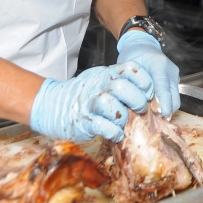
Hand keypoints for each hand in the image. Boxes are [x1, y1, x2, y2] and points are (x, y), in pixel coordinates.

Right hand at [29, 63, 152, 142]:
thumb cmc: (85, 94)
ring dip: (123, 117)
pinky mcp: (83, 121)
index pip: (129, 68)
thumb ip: (120, 82)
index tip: (148, 92)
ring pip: (111, 106)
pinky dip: (113, 132)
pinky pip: (102, 126)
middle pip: (122, 87)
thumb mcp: (101, 80)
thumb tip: (147, 93)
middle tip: (139, 108)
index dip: (144, 80)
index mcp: (105, 74)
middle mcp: (97, 86)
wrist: (53, 105)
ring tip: (123, 122)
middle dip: (136, 100)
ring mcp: (89, 103)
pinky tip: (116, 134)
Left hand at [117, 31, 179, 116]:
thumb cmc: (133, 55)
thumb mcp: (129, 67)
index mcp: (159, 64)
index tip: (162, 114)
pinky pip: (173, 96)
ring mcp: (174, 75)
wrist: (142, 44)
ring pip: (175, 99)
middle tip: (155, 119)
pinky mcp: (174, 80)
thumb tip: (141, 102)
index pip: (163, 87)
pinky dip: (166, 103)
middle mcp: (170, 70)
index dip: (164, 102)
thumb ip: (135, 83)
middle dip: (166, 109)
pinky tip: (156, 108)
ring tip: (154, 115)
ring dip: (166, 108)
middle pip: (174, 96)